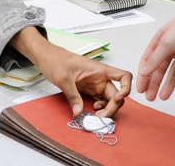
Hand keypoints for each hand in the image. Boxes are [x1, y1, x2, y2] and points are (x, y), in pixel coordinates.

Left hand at [12, 26, 131, 116]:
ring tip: (94, 117)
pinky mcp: (89, 90)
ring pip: (109, 100)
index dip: (126, 88)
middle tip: (100, 117)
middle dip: (112, 107)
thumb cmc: (56, 61)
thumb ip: (72, 96)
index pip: (123, 76)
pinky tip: (91, 112)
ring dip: (106, 110)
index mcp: (99, 70)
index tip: (118, 98)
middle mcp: (101, 78)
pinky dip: (99, 108)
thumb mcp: (63, 78)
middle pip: (116, 94)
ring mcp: (95, 85)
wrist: (47, 58)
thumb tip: (79, 112)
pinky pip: (99, 101)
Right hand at [137, 1, 174, 101]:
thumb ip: (155, 58)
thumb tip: (144, 71)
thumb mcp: (167, 42)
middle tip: (151, 97)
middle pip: (161, 69)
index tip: (141, 88)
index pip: (149, 60)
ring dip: (169, 84)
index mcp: (161, 41)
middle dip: (155, 83)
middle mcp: (172, 47)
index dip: (144, 74)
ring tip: (164, 96)